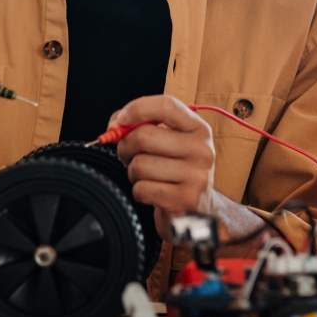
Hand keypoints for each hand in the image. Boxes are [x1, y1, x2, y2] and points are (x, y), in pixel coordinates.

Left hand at [107, 95, 215, 233]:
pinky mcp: (185, 200)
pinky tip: (152, 193)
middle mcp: (202, 150)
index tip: (121, 120)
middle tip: (127, 155)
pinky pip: (143, 189)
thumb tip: (114, 126)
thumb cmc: (174, 170)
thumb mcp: (166, 142)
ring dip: (133, 172)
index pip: (167, 106)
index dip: (137, 109)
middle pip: (145, 136)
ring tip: (146, 176)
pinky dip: (139, 191)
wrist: (198, 209)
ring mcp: (196, 176)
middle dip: (126, 146)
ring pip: (140, 165)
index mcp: (199, 129)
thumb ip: (139, 125)